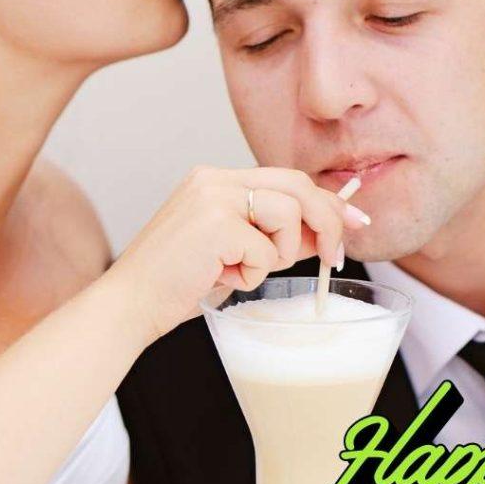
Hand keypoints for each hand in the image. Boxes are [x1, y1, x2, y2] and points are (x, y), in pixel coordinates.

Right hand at [110, 167, 369, 339]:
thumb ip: (276, 236)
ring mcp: (213, 197)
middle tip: (334, 257)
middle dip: (328, 221)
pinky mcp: (214, 224)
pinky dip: (253, 273)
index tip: (355, 221)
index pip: (288, 179)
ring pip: (289, 214)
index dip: (327, 200)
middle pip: (298, 185)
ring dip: (280, 253)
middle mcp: (214, 178)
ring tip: (244, 271)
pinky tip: (222, 278)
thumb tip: (329, 233)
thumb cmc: (179, 283)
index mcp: (217, 180)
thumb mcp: (235, 253)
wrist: (130, 305)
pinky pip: (267, 250)